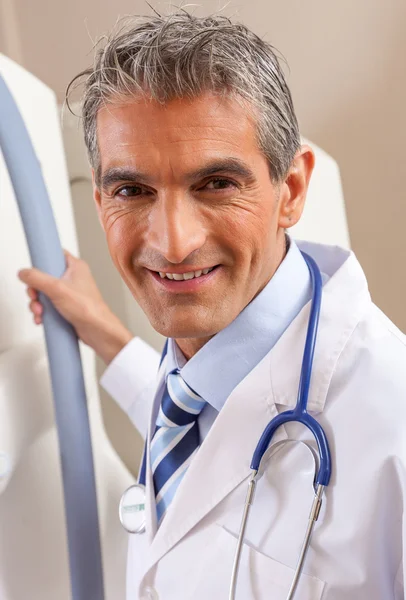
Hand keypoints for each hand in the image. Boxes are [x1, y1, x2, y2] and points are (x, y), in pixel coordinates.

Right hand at [18, 250, 132, 363]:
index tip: (33, 267)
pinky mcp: (66, 306)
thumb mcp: (57, 289)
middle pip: (44, 276)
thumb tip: (24, 273)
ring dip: (37, 303)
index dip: (42, 260)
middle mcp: (73, 278)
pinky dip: (43, 312)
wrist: (97, 331)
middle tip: (36, 296)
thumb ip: (37, 278)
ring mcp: (69, 293)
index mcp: (75, 267)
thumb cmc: (89, 309)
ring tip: (40, 311)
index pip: (54, 254)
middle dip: (35, 290)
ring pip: (44, 293)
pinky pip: (48, 305)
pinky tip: (42, 318)